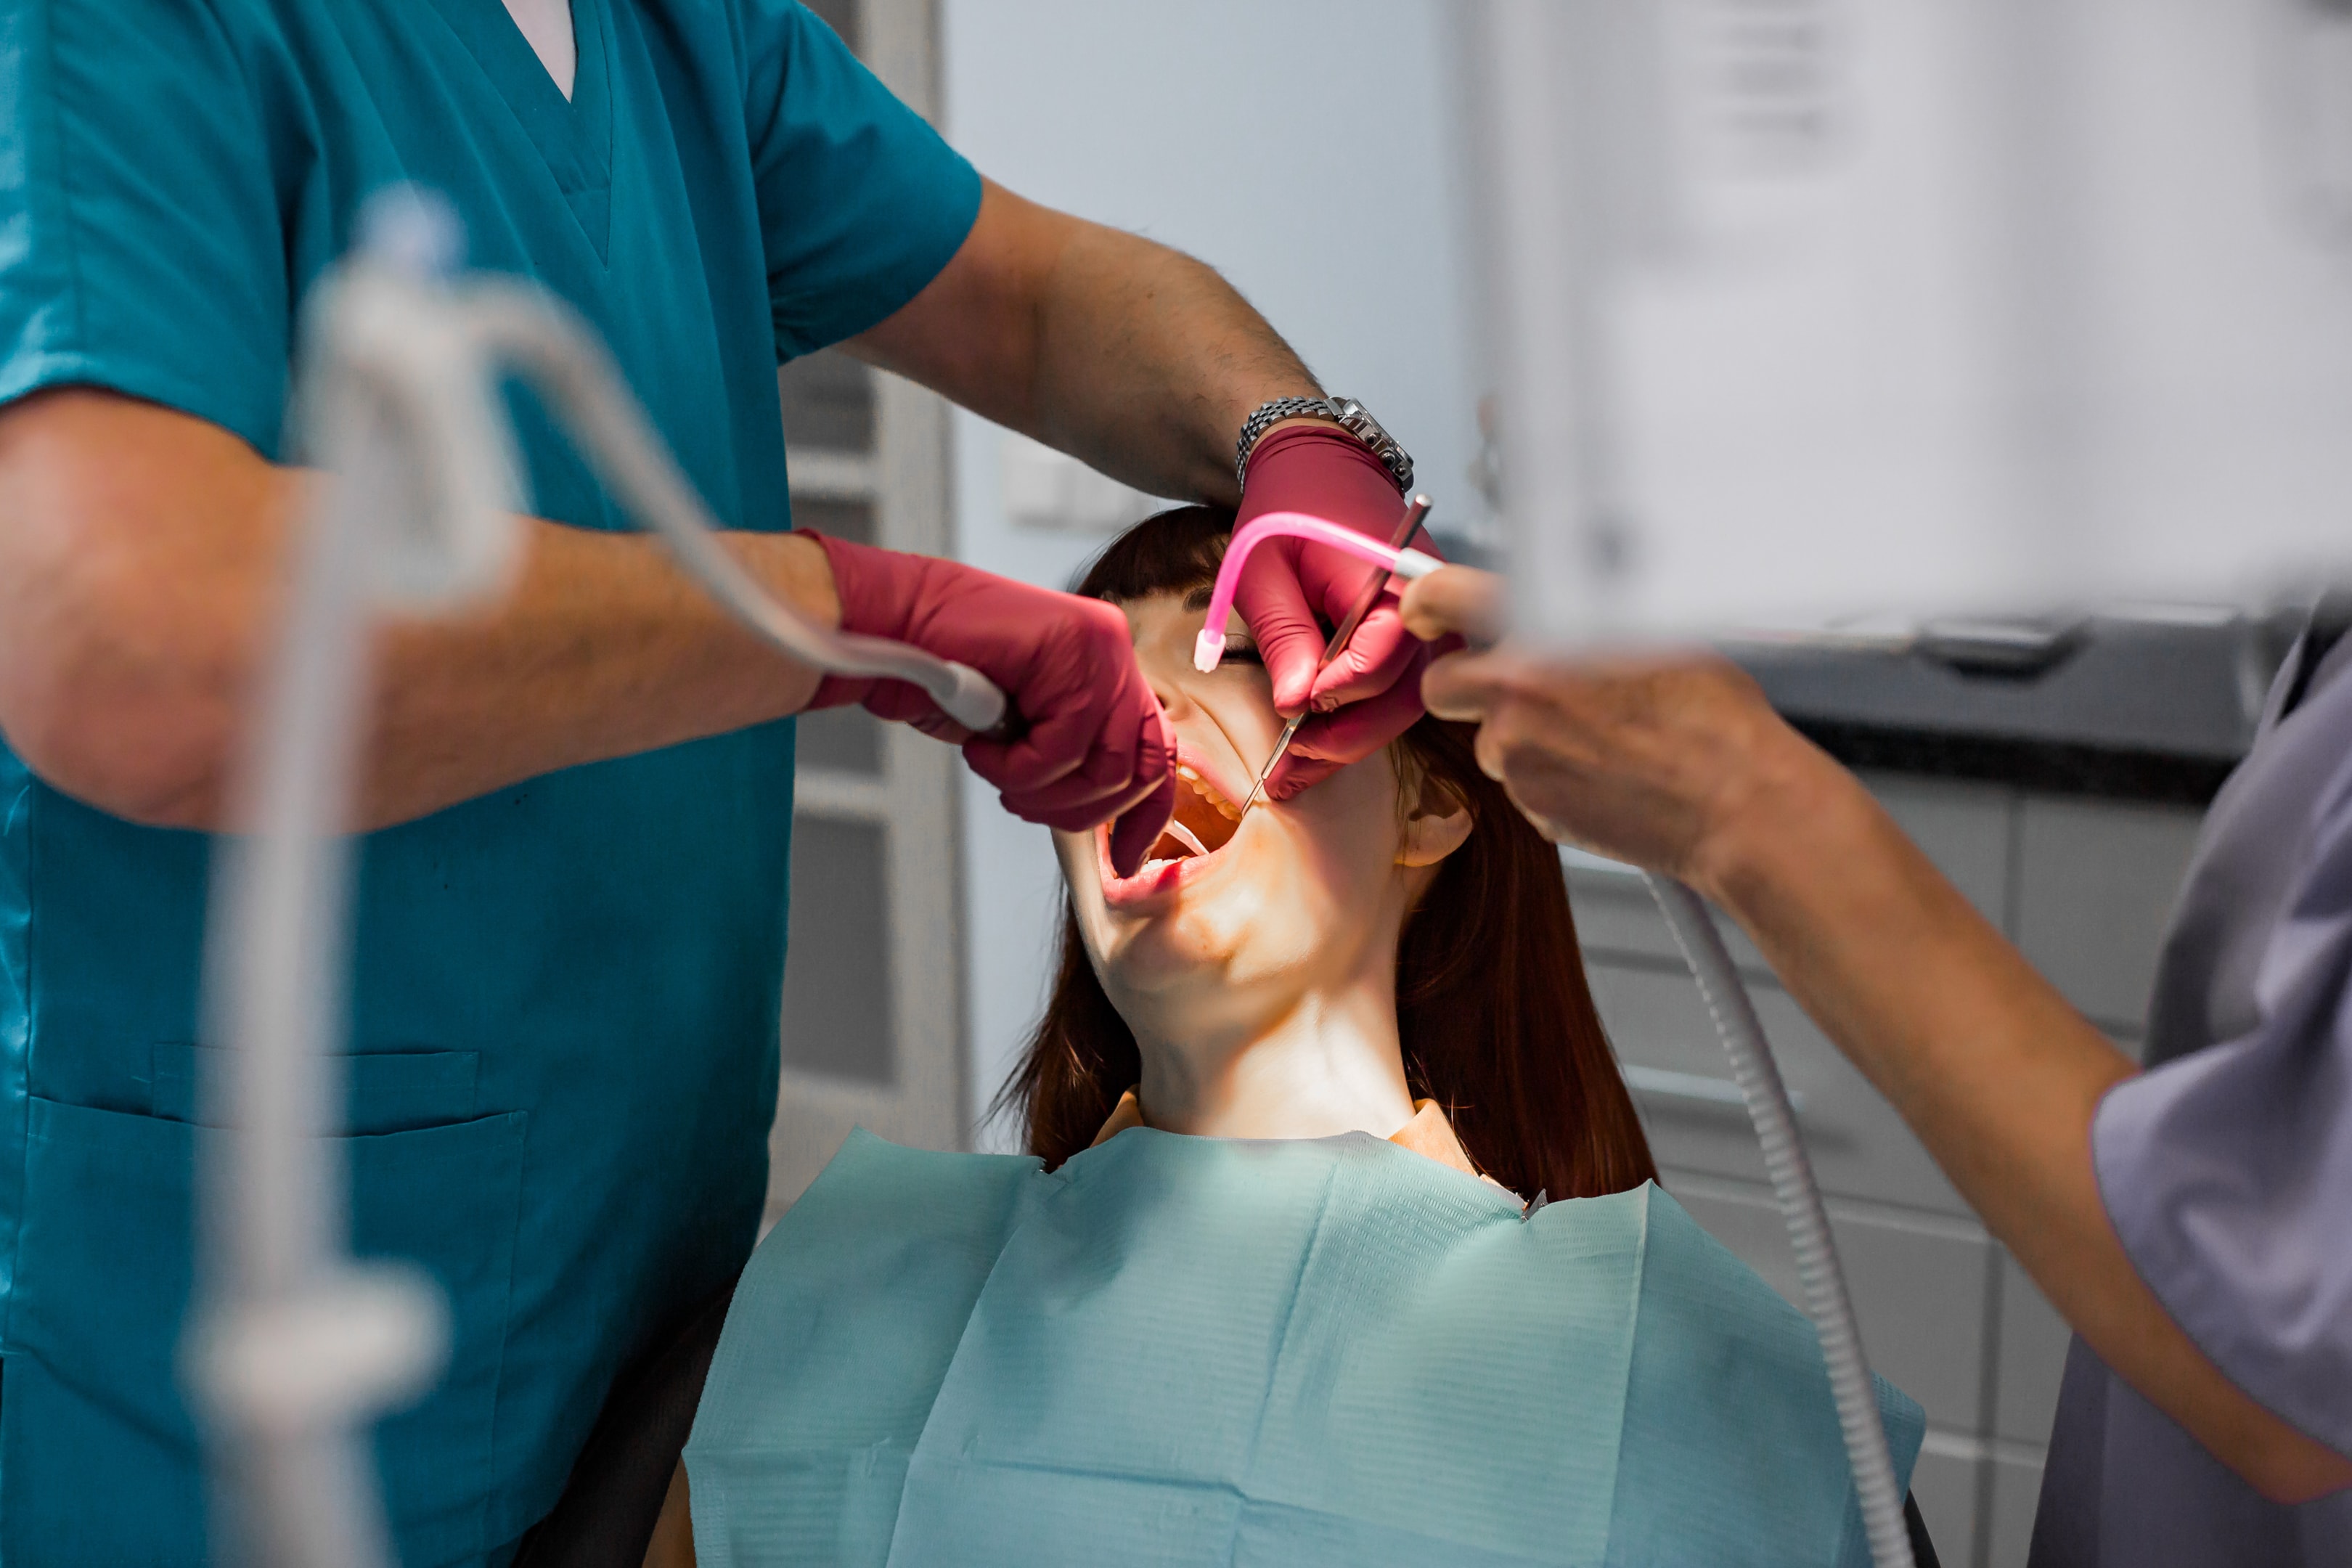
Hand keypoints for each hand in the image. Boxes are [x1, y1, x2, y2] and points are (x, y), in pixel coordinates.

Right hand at [803, 533, 1175, 874]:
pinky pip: (1064, 747)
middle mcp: (1116, 655)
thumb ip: (1074, 752)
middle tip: (1020, 799)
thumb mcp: (1025, 727)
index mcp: (1112, 672)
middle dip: (1077, 810)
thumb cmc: (947, 673)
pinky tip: (981, 747)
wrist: (896, 622)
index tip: (1123, 861)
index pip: (1157, 755)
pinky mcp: (1074, 646)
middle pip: (1138, 771)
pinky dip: (1014, 767)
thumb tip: (1110, 817)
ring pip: (1106, 767)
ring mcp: (1102, 647)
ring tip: (996, 771)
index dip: (1146, 816)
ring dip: (1040, 789)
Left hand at [1232, 423, 1433, 798]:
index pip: (1383, 657)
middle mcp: (1426, 602)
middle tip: (1286, 770)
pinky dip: (1357, 720)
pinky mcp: (1416, 633)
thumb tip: (1298, 706)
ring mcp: (1429, 618)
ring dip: (1350, 741)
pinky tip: (1314, 748)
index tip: (1295, 713)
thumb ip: (1287, 637)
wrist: (1316, 464)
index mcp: (1393, 576)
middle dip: (1345, 738)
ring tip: (1291, 774)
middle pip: (1403, 694)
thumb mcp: (1264, 571)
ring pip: (1403, 702)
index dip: (1339, 694)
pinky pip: (1395, 688)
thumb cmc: (1285, 508)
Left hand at [1402, 566, 1817, 894]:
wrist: (1736, 801)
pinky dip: (1547, 777)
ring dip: (1519, 737)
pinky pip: (1521, 782)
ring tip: (1597, 738)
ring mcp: (1518, 756)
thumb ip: (1576, 615)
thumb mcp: (1648, 628)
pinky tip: (1603, 772)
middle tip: (1517, 687)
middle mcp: (1515, 693)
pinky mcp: (1531, 806)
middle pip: (1441, 685)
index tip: (1425, 613)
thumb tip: (1541, 604)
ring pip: (1488, 740)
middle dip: (1466, 686)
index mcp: (1542, 631)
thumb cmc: (1711, 713)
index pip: (1441, 597)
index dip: (1424, 604)